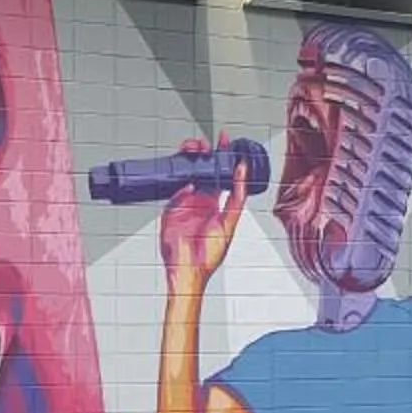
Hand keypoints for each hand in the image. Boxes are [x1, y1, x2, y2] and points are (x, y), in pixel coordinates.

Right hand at [157, 135, 248, 287]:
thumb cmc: (209, 254)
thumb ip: (237, 198)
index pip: (220, 175)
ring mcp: (184, 203)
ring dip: (189, 162)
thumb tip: (242, 173)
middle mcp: (199, 201)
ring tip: (193, 151)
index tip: (225, 143)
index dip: (222, 158)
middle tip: (205, 145)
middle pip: (200, 171)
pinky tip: (186, 180)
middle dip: (202, 155)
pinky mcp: (170, 209)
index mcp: (215, 204)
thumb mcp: (229, 223)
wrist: (188, 269)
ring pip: (185, 175)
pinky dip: (179, 183)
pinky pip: (173, 191)